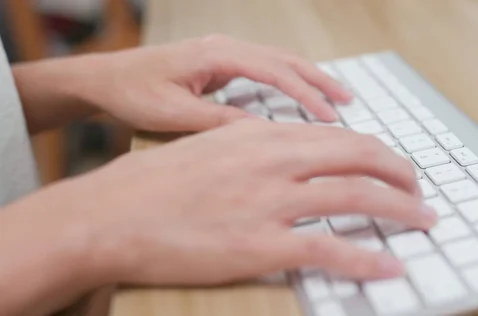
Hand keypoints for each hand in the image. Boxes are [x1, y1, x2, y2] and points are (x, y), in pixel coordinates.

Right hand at [45, 120, 435, 285]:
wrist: (109, 215)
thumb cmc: (151, 185)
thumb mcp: (209, 148)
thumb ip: (252, 148)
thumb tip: (288, 157)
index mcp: (260, 136)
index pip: (335, 136)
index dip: (372, 150)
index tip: (387, 163)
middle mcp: (273, 161)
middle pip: (358, 156)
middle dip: (398, 171)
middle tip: (417, 187)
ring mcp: (270, 202)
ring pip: (355, 197)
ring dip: (399, 209)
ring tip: (422, 219)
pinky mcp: (262, 245)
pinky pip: (330, 249)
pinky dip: (366, 258)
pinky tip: (389, 265)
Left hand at [71, 34, 350, 130]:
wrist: (105, 79)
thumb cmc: (133, 93)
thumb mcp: (174, 114)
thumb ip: (218, 122)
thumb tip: (261, 134)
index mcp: (215, 55)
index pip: (274, 72)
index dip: (305, 95)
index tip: (328, 117)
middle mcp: (224, 47)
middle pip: (284, 60)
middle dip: (318, 80)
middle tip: (347, 101)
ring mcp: (223, 52)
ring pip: (277, 62)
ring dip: (307, 78)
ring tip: (335, 96)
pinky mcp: (220, 63)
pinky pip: (264, 69)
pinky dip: (288, 81)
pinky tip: (300, 94)